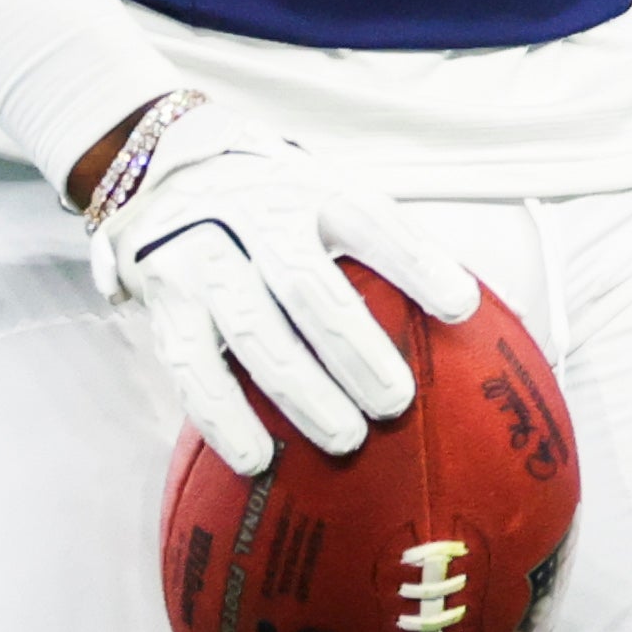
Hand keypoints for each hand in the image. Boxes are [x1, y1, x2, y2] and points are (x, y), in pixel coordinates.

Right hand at [76, 97, 478, 478]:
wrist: (165, 174)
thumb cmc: (274, 207)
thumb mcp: (321, 198)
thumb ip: (376, 245)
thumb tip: (466, 315)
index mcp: (310, 190)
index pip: (371, 220)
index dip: (416, 262)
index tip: (461, 307)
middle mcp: (254, 216)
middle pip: (308, 284)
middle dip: (355, 348)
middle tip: (397, 401)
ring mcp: (204, 256)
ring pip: (254, 330)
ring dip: (302, 390)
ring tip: (347, 439)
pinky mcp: (165, 300)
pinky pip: (192, 366)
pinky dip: (223, 416)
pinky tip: (256, 457)